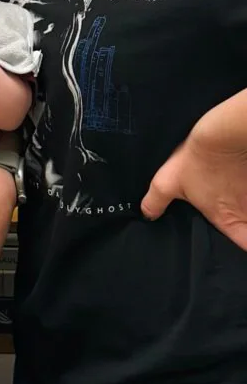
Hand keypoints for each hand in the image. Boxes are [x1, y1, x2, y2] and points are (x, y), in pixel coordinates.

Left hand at [141, 117, 246, 249]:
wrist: (221, 134)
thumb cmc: (196, 162)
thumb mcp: (167, 183)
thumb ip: (156, 202)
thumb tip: (147, 214)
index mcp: (227, 219)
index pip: (245, 245)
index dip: (241, 249)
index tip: (235, 244)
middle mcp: (246, 210)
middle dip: (242, 225)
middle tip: (230, 216)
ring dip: (243, 204)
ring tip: (229, 194)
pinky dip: (246, 190)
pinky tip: (236, 182)